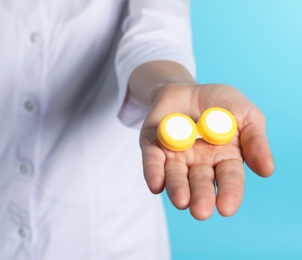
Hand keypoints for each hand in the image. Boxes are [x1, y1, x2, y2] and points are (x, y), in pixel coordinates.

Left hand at [140, 84, 273, 219]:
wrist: (188, 87)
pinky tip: (156, 184)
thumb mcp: (246, 116)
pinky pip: (152, 161)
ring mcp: (174, 156)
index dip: (228, 194)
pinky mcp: (152, 146)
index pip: (228, 180)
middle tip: (199, 210)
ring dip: (177, 189)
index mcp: (225, 160)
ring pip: (175, 176)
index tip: (226, 208)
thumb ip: (255, 141)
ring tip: (181, 201)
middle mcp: (198, 164)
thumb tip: (267, 170)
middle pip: (200, 183)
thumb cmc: (221, 105)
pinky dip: (153, 172)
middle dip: (200, 197)